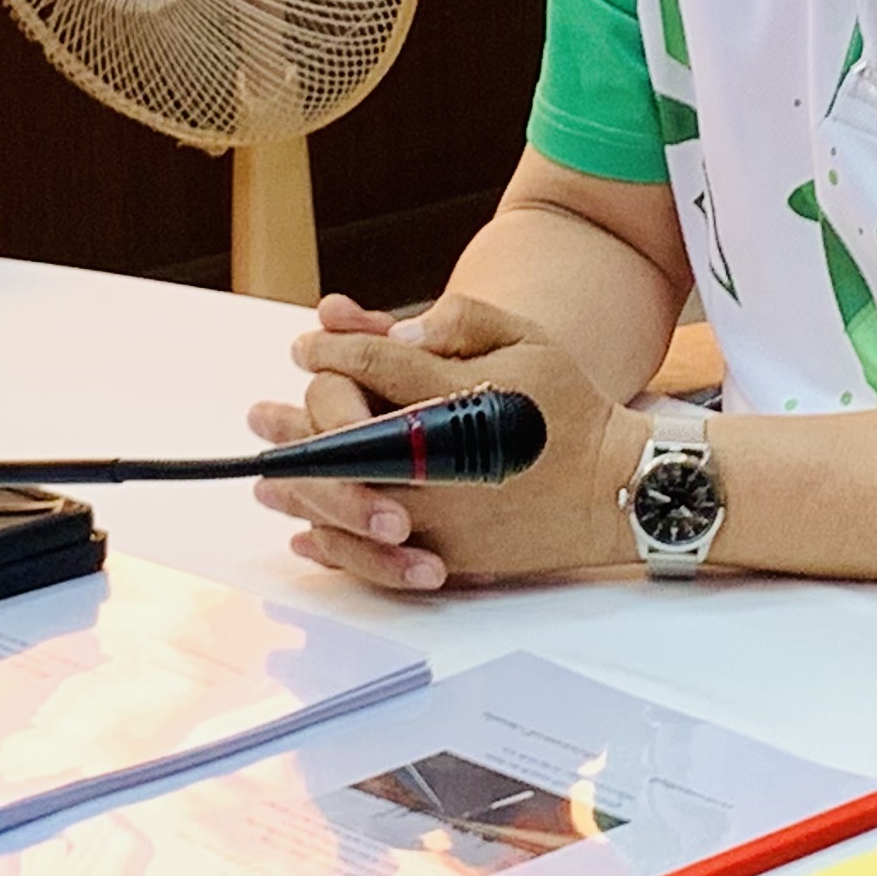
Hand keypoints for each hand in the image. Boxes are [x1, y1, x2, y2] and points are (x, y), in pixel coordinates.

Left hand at [250, 292, 641, 592]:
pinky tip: (306, 533)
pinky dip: (332, 545)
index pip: (370, 363)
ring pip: (343, 499)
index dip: (329, 348)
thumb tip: (394, 326)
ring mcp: (437, 513)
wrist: (615, 489)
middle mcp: (436, 458)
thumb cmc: (569, 409)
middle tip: (262, 413)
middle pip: (341, 433)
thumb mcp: (527, 338)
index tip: (308, 343)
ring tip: (265, 473)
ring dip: (295, 482)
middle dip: (296, 415)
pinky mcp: (446, 555)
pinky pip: (372, 556)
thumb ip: (459, 319)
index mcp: (455, 394)